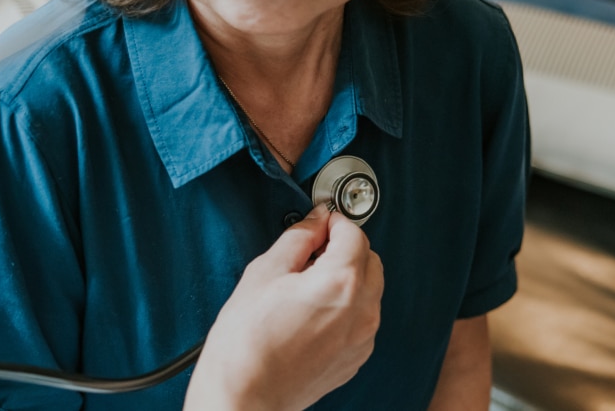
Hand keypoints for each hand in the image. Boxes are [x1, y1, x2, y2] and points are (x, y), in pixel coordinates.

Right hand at [184, 205, 383, 410]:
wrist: (245, 394)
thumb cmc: (246, 341)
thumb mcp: (264, 272)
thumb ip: (297, 239)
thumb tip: (314, 221)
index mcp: (341, 283)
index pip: (354, 234)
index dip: (333, 222)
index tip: (318, 223)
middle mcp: (362, 311)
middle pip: (370, 259)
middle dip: (345, 248)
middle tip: (311, 252)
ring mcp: (362, 338)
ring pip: (369, 289)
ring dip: (348, 277)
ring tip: (307, 286)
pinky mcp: (356, 357)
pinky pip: (362, 318)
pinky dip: (347, 306)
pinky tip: (312, 312)